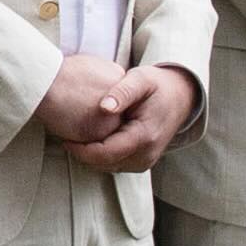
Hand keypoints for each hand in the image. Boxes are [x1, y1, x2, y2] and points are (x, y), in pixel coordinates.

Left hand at [37, 52, 191, 171]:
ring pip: (108, 167)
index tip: (64, 138)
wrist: (181, 97)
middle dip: (82, 153)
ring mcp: (146, 161)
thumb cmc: (158, 85)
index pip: (105, 154)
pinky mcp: (142, 162)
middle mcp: (146, 155)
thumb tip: (104, 107)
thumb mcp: (141, 79)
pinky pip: (115, 164)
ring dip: (90, 156)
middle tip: (64, 136)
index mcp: (144, 136)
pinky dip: (101, 155)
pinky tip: (91, 140)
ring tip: (74, 137)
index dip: (81, 149)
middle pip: (104, 164)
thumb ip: (122, 91)